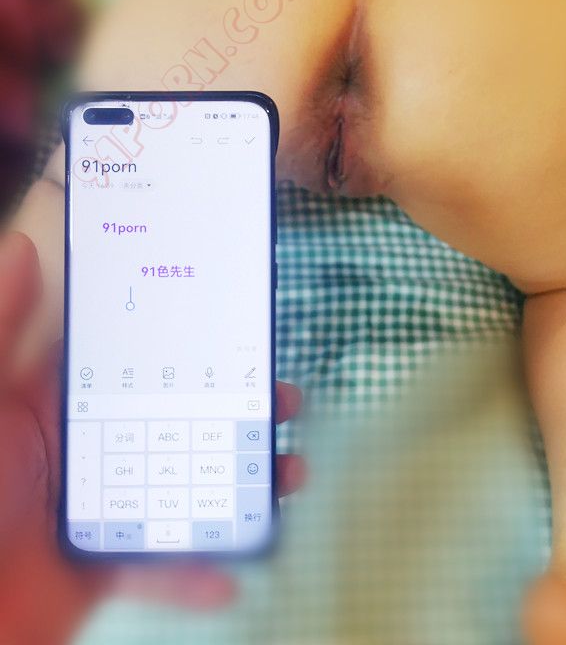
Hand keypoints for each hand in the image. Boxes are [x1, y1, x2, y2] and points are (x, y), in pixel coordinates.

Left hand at [0, 232, 304, 644]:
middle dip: (231, 412)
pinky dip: (198, 572)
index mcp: (59, 403)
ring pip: (183, 488)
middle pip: (175, 423)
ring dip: (234, 486)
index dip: (184, 346)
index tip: (232, 329)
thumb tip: (23, 249)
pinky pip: (161, 567)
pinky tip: (232, 570)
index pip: (132, 364)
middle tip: (280, 399)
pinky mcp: (105, 564)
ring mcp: (103, 506)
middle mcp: (88, 449)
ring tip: (282, 475)